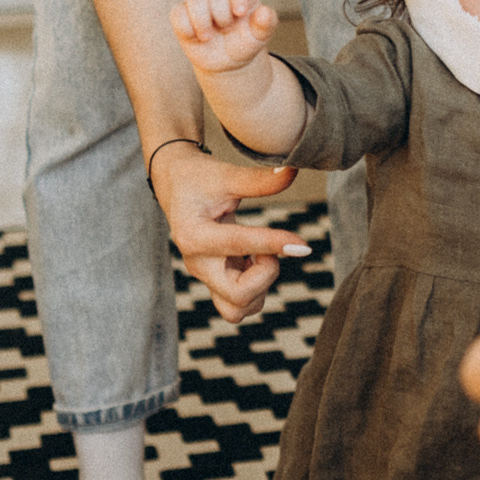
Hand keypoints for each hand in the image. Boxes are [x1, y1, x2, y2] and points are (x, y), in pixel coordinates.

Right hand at [150, 140, 309, 325]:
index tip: (303, 245)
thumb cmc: (199, 179)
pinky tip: (256, 261)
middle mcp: (197, 263)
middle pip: (237, 296)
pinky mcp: (213, 281)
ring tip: (262, 256)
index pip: (239, 245)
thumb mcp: (227, 175)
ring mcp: (204, 276)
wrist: (177, 187)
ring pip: (237, 310)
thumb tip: (292, 170)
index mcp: (194, 235)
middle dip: (266, 275)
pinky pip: (238, 305)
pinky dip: (256, 290)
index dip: (275, 244)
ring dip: (261, 288)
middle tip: (269, 249)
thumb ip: (259, 180)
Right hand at [170, 0, 276, 74]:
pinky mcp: (182, 13)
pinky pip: (177, 13)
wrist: (227, 63)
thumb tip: (265, 12)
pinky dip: (187, 28)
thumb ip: (266, 24)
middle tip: (227, 30)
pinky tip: (196, 38)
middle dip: (222, 14)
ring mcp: (200, 1)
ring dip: (202, 21)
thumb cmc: (245, 44)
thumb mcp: (259, 37)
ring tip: (209, 37)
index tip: (240, 13)